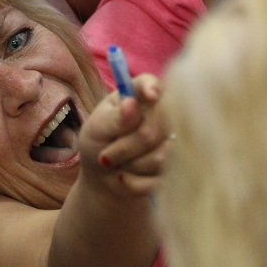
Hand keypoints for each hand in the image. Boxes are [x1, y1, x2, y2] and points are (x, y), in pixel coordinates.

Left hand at [80, 73, 170, 195]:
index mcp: (138, 97)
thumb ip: (114, 118)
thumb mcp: (96, 129)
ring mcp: (168, 142)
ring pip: (159, 157)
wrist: (101, 178)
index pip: (151, 84)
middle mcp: (159, 116)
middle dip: (126, 147)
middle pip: (155, 129)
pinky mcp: (170, 169)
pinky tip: (123, 178)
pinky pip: (158, 178)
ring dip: (129, 165)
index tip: (150, 95)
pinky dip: (133, 182)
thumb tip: (131, 104)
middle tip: (104, 156)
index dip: (153, 88)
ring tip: (115, 164)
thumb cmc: (98, 144)